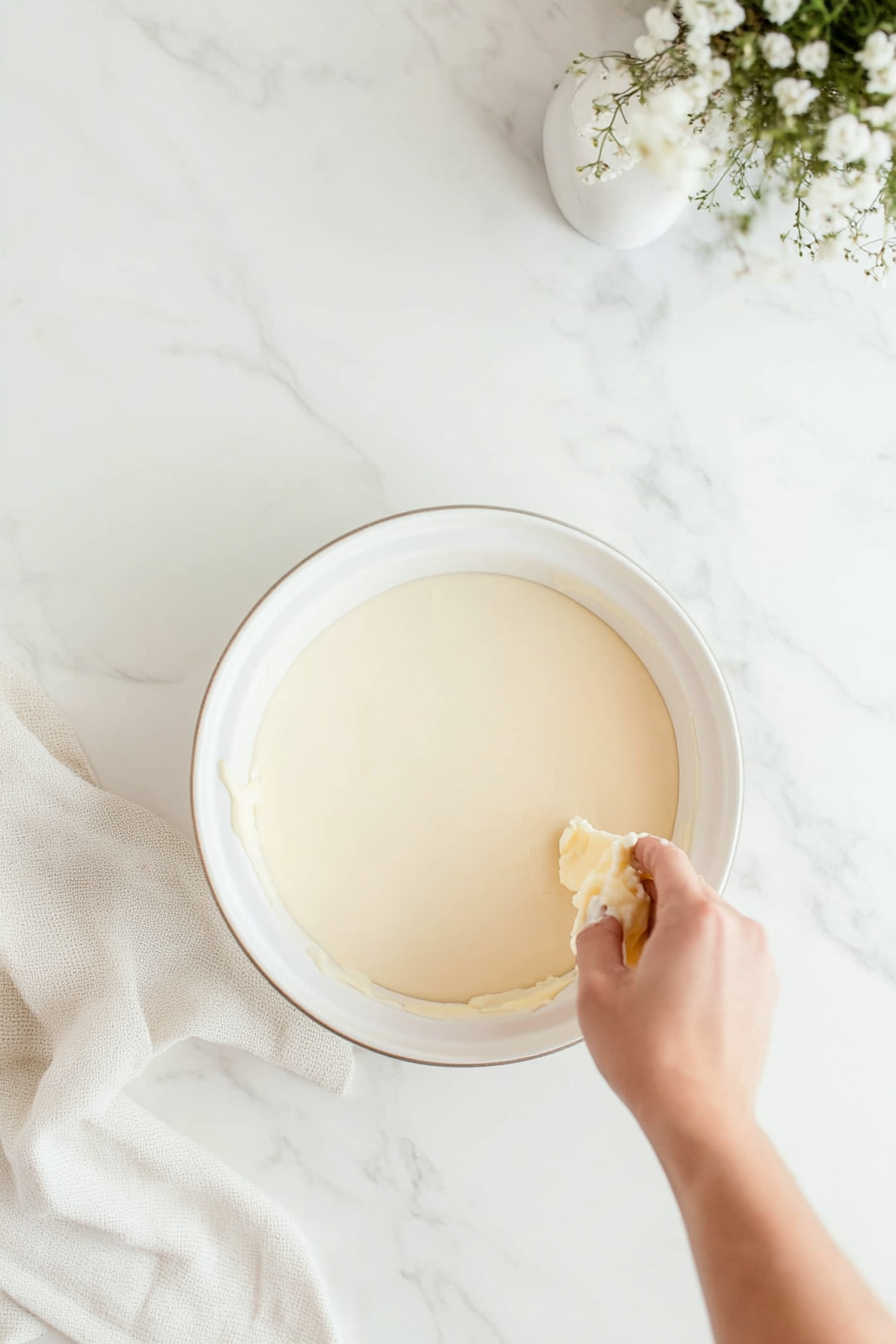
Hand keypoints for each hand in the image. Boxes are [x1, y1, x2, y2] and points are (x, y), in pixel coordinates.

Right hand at [576, 836, 776, 1159]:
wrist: (699, 1114)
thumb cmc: (652, 1058)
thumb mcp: (597, 989)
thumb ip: (596, 936)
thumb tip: (606, 921)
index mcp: (696, 918)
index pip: (669, 858)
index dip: (641, 852)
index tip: (626, 857)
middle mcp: (737, 930)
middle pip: (690, 890)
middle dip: (655, 900)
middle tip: (623, 927)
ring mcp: (757, 959)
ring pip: (711, 921)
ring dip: (680, 930)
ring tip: (648, 972)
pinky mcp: (764, 987)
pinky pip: (728, 951)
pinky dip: (702, 956)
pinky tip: (676, 992)